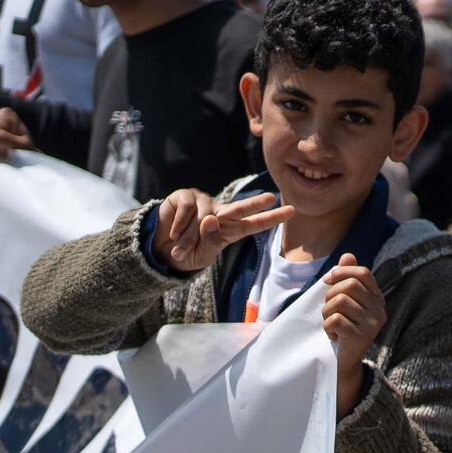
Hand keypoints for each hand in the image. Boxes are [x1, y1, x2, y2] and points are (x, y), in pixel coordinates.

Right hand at [157, 189, 292, 273]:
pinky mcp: (186, 196)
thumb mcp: (202, 255)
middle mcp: (220, 214)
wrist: (160, 249)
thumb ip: (210, 241)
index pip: (255, 224)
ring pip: (204, 217)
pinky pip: (188, 208)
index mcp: (230, 230)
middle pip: (241, 208)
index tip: (291, 211)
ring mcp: (204, 203)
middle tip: (270, 198)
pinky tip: (172, 233)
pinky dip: (180, 224)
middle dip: (255, 203)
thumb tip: (211, 220)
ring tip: (179, 249)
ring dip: (189, 236)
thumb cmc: (187, 254)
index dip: (272, 218)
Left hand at [323, 255, 387, 412]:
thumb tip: (348, 255)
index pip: (363, 273)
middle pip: (349, 286)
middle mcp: (380, 310)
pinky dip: (328, 327)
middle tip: (328, 310)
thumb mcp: (344, 301)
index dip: (342, 272)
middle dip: (330, 295)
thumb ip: (346, 279)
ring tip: (331, 324)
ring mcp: (373, 324)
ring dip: (327, 313)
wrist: (342, 362)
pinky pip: (336, 319)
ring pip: (340, 302)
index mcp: (377, 299)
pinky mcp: (362, 337)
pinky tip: (334, 336)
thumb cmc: (342, 328)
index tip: (327, 282)